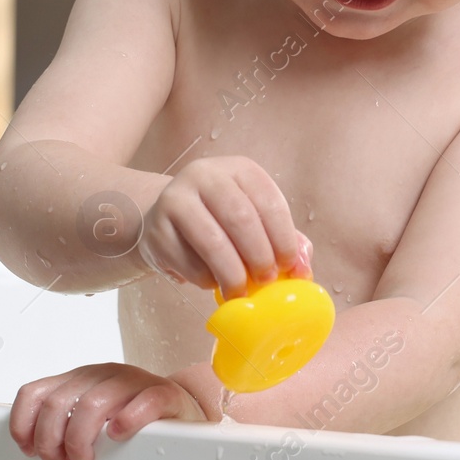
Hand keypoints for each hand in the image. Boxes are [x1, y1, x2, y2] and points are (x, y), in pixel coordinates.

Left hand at [10, 362, 208, 459]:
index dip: (23, 424)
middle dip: (50, 442)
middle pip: (58, 404)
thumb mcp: (91, 415)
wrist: (182, 410)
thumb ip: (64, 423)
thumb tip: (33, 450)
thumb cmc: (132, 418)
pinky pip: (143, 401)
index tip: (29, 451)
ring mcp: (133, 381)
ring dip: (79, 441)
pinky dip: (127, 420)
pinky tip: (119, 436)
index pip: (35, 392)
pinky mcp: (163, 393)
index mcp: (79, 379)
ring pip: (92, 404)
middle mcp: (101, 375)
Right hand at [138, 155, 312, 297]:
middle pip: (241, 219)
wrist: (165, 218)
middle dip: (260, 257)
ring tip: (241, 291)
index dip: (284, 239)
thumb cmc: (221, 221)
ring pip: (213, 243)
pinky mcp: (157, 229)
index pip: (269, 201)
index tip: (289, 266)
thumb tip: (302, 270)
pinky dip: (206, 280)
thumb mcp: (255, 219)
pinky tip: (212, 281)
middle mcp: (205, 175)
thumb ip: (284, 240)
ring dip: (233, 275)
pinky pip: (188, 263)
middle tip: (266, 281)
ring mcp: (176, 199)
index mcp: (238, 169)